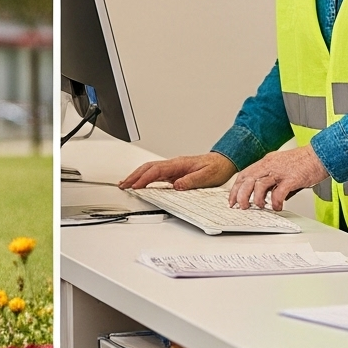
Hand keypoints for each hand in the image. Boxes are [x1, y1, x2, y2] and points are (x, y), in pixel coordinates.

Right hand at [118, 152, 234, 191]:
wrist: (223, 161)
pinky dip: (146, 177)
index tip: (135, 185)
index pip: (157, 170)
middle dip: (135, 176)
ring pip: (151, 169)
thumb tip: (177, 186)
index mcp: (179, 164)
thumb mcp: (206, 177)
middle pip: (149, 167)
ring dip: (137, 175)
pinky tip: (141, 182)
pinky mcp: (175, 172)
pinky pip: (156, 173)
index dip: (144, 178)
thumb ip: (191, 181)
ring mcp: (173, 167)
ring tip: (127, 183)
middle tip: (124, 184)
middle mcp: (174, 164)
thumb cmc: (216, 168)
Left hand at [225, 142, 326, 211]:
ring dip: (256, 199)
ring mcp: (281, 171)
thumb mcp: (282, 167)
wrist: (320, 155)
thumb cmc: (303, 163)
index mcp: (267, 162)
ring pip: (259, 185)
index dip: (236, 188)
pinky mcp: (292, 179)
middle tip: (242, 207)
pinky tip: (277, 207)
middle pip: (248, 179)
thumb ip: (274, 181)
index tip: (233, 200)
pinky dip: (275, 202)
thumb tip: (268, 197)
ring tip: (260, 207)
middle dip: (241, 195)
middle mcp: (271, 165)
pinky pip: (278, 192)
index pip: (245, 174)